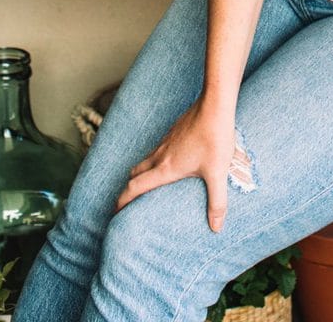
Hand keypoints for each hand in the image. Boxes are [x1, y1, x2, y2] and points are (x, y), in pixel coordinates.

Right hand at [115, 98, 235, 230]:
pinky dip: (154, 160)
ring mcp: (166, 140)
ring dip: (141, 173)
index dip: (122, 201)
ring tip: (146, 184)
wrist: (215, 104)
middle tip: (127, 201)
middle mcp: (161, 154)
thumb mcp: (218, 173)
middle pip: (136, 173)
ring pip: (146, 160)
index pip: (136, 187)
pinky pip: (157, 149)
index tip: (114, 212)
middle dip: (129, 189)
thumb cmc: (215, 137)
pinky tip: (168, 162)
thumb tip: (216, 228)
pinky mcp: (174, 131)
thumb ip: (217, 202)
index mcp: (166, 168)